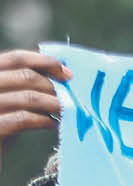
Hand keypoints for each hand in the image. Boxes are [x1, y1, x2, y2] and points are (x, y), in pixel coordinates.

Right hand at [0, 50, 68, 167]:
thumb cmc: (1, 127)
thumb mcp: (11, 102)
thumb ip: (26, 88)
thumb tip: (62, 77)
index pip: (15, 58)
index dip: (44, 62)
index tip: (68, 73)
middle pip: (25, 76)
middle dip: (54, 86)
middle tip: (71, 97)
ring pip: (28, 97)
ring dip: (54, 103)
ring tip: (68, 111)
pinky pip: (23, 119)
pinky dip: (45, 121)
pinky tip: (55, 125)